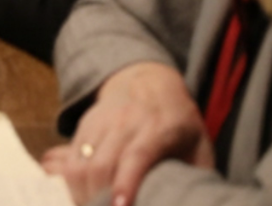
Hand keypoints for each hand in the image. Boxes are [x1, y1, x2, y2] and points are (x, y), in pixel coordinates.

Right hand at [42, 62, 211, 205]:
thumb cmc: (180, 120)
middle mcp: (124, 122)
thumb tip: (196, 203)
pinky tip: (82, 197)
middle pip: (100, 164)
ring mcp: (100, 122)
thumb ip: (199, 175)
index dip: (125, 184)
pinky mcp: (84, 125)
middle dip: (96, 198)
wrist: (149, 79)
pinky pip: (71, 157)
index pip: (135, 156)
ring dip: (81, 193)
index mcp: (158, 127)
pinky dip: (72, 181)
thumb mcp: (200, 144)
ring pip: (79, 162)